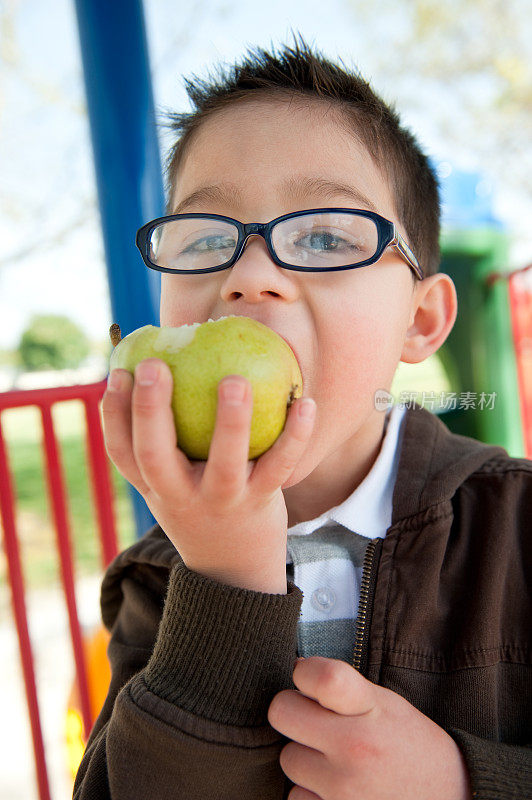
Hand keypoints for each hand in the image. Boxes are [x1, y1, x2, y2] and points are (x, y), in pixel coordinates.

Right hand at [102, 358, 315, 591]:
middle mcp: (180, 495)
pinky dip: (295, 435)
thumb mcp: (170, 483)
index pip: (121, 451)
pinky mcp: (260, 502)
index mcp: (153, 486)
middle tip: (153, 365)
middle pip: (155, 455)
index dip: (113, 413)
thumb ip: (164, 439)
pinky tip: (305, 402)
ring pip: (224, 464)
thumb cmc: (198, 503)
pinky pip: (280, 466)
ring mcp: (222, 502)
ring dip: (230, 422)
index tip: (119, 371)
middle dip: (149, 410)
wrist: (235, 570)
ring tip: (234, 381)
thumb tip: (168, 363)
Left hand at [268, 656, 471, 799]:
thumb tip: (294, 674)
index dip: (304, 672)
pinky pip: (295, 797)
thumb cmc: (409, 744)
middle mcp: (356, 747)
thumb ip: (342, 687)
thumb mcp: (386, 703)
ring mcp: (343, 789)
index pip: (321, 677)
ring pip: (287, 758)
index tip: (307, 677)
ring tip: (336, 760)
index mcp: (371, 708)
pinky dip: (310, 794)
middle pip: (281, 712)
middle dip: (293, 712)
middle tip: (314, 719)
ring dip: (305, 758)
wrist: (450, 798)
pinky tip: (336, 788)